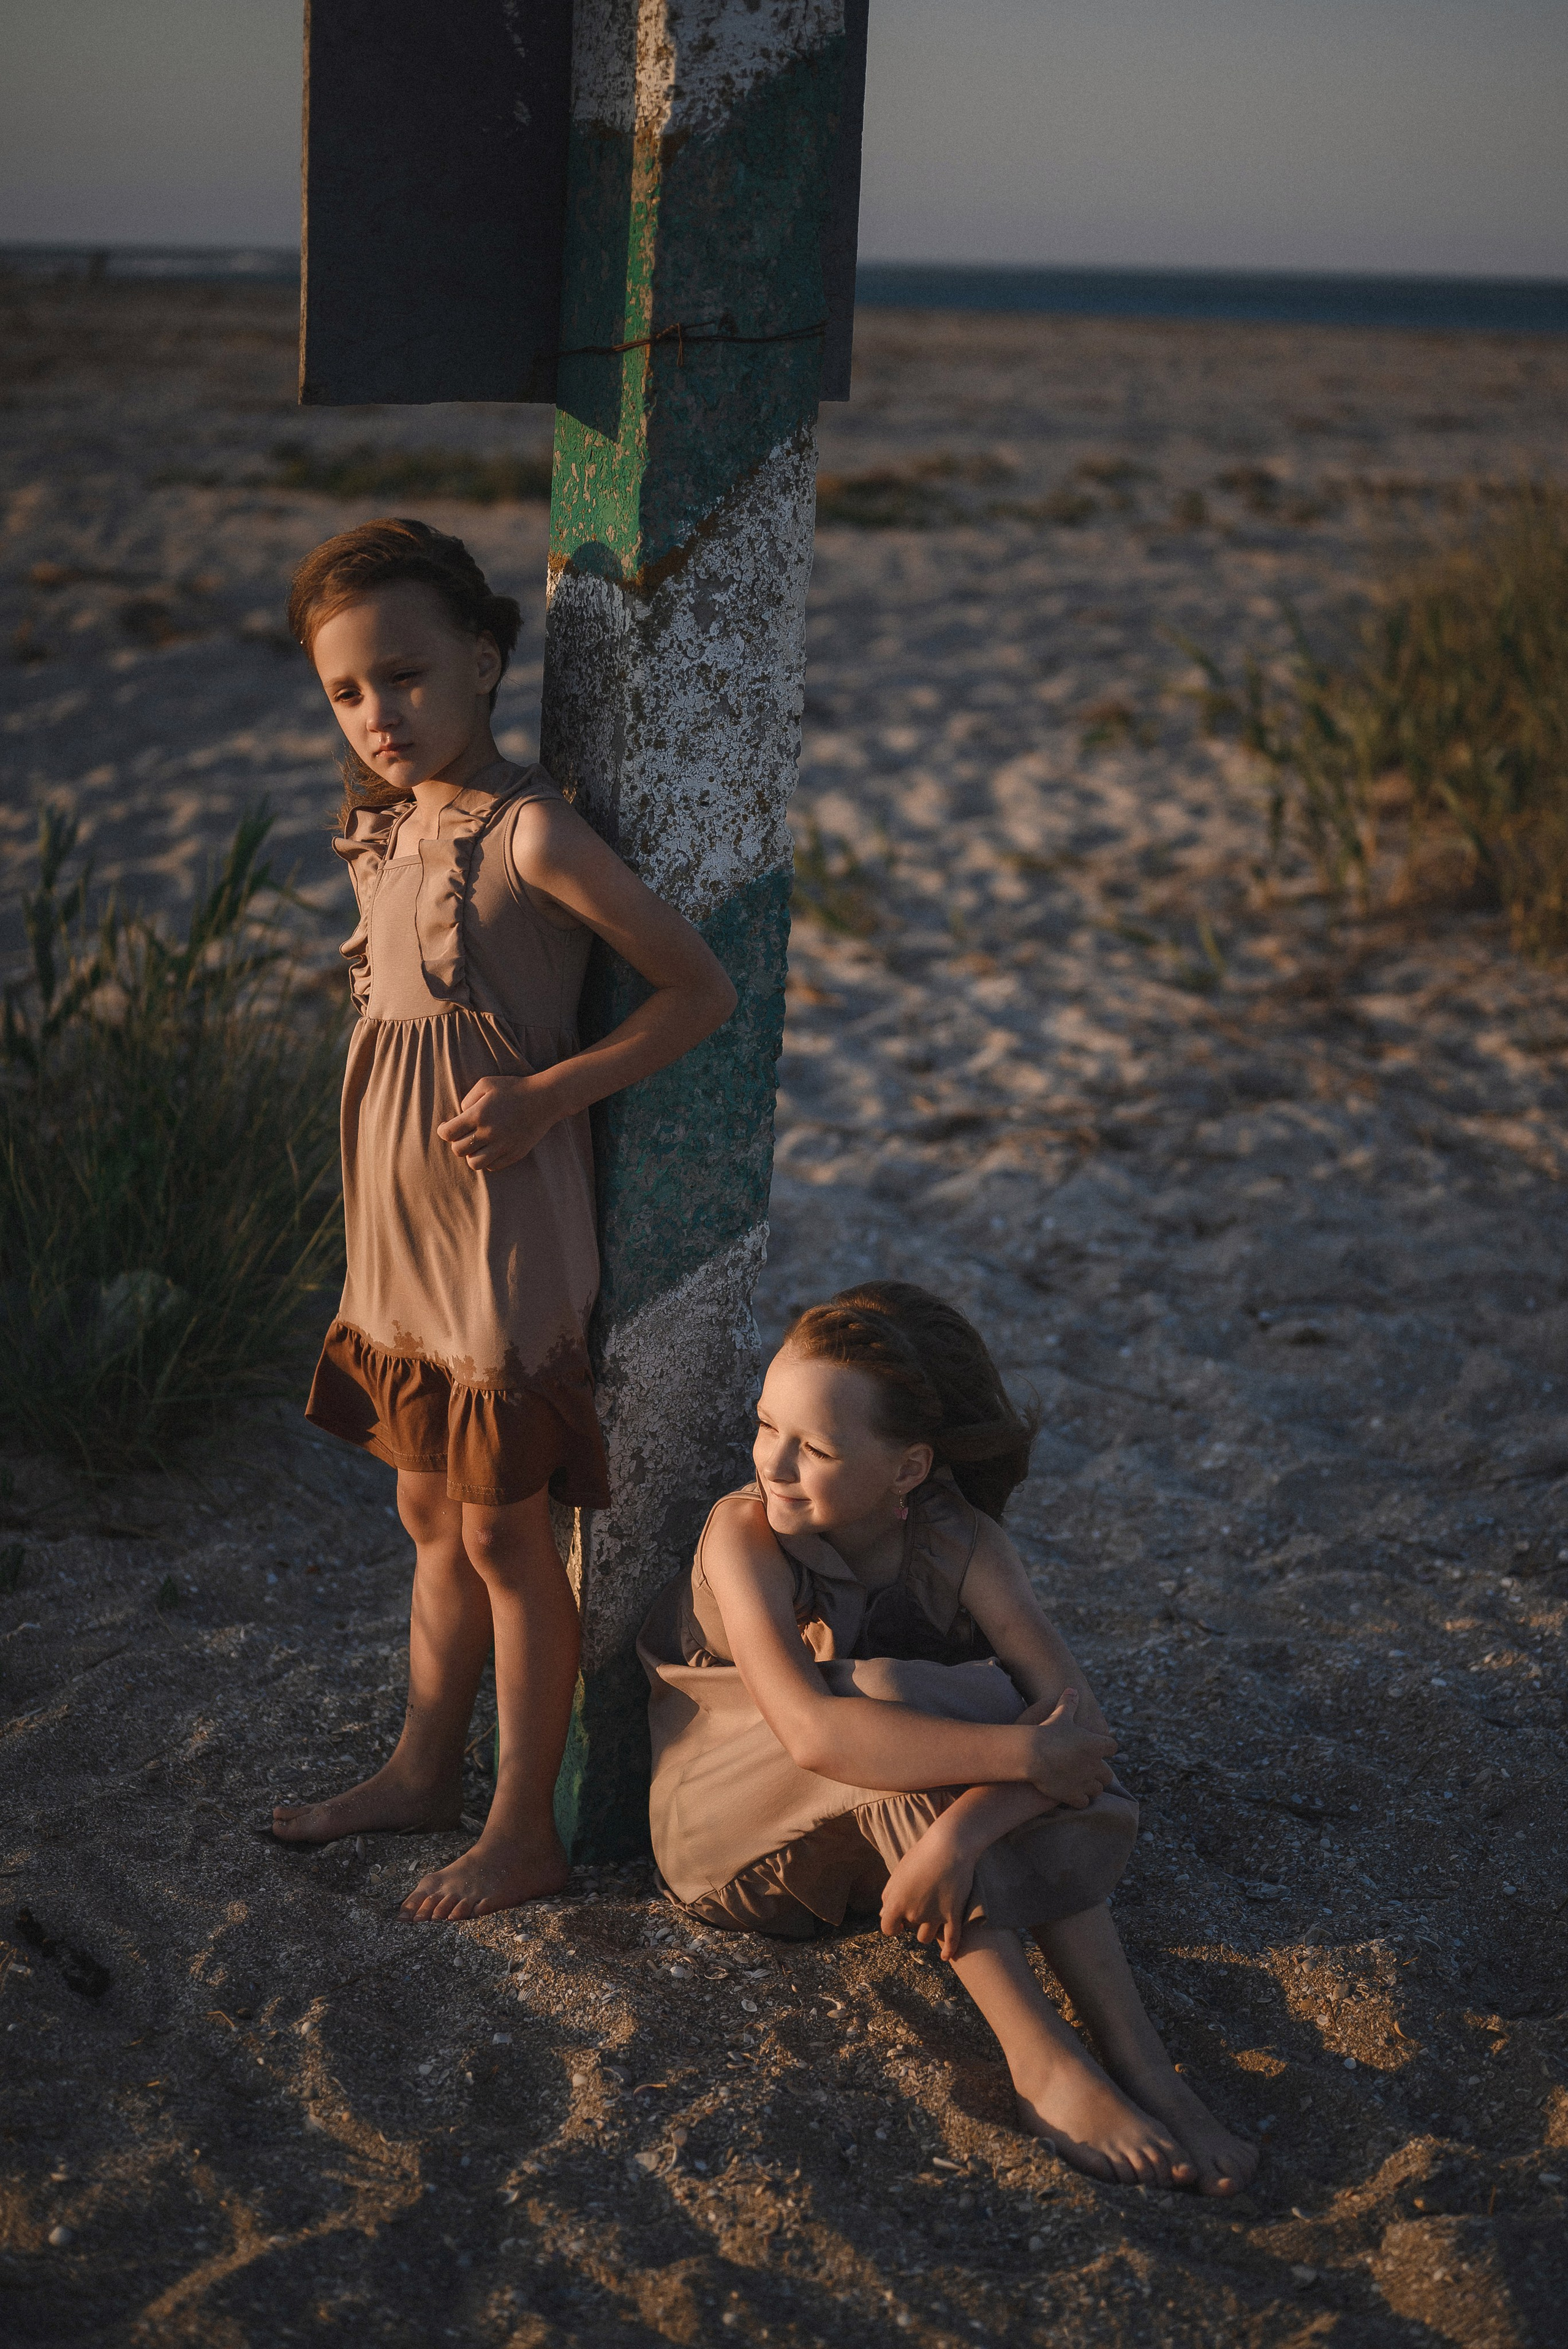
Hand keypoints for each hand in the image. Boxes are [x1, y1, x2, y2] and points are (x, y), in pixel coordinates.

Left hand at [436, 1074, 557, 1173]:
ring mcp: (503, 1146)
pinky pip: (492, 1167)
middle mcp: (489, 1133)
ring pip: (474, 1164)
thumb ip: (468, 1099)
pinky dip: (487, 1160)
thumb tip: (460, 1116)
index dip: (443, 1131)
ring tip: (476, 1145)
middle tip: (464, 1134)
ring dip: (471, 1155)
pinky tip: (491, 1148)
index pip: (448, 1133)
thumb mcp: (486, 1083)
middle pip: (459, 1150)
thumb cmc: (514, 1088)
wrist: (545, 1099)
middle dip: (457, 1142)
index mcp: (479, 1115)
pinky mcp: (514, 1154)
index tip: (446, 1127)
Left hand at [880, 1816, 976, 1961]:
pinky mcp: (953, 1915)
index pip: (888, 1929)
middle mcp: (913, 1914)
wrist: (949, 1846)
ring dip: (927, 1931)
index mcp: (896, 1903)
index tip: (899, 1922)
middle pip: (910, 1930)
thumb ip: (889, 1895)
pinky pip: (951, 1941)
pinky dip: (949, 1950)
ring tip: (932, 1920)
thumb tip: (884, 1915)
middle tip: (922, 1904)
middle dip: (913, 1921)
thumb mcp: (898, 1873)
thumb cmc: (921, 1855)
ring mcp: (934, 1916)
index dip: (893, 1926)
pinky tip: (947, 1956)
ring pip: (926, 1937)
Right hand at [1025, 1687, 1115, 1807]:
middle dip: (1100, 1773)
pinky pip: (1084, 1802)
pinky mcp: (1074, 1796)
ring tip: (1081, 1783)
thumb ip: (1068, 1703)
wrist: (1032, 1754)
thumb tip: (1072, 1689)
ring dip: (1091, 1787)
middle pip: (1108, 1774)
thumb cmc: (1047, 1732)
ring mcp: (1085, 1782)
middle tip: (1087, 1769)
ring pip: (1097, 1790)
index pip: (1112, 1747)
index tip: (1097, 1748)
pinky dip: (1079, 1799)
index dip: (1106, 1748)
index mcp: (1096, 1745)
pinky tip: (1071, 1794)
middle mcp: (1095, 1765)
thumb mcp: (1059, 1714)